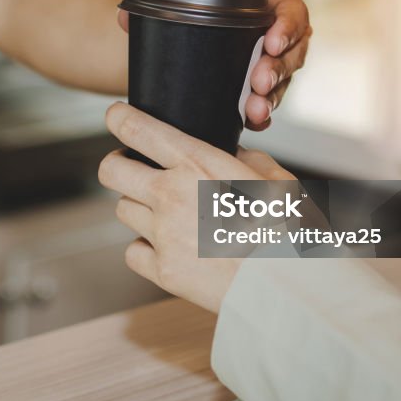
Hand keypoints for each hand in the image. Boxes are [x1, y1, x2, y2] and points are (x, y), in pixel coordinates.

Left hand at [98, 102, 295, 312]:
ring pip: (123, 210)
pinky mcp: (163, 270)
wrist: (288, 284)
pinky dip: (146, 249)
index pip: (136, 129)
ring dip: (139, 208)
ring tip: (166, 215)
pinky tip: (168, 248)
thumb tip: (229, 152)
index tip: (116, 116)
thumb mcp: (275, 179)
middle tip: (131, 169)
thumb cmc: (289, 230)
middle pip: (110, 170)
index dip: (119, 118)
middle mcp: (171, 194)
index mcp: (197, 164)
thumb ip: (245, 158)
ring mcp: (163, 234)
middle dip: (117, 165)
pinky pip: (133, 252)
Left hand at [117, 0, 310, 130]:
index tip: (272, 41)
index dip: (288, 25)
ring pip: (284, 79)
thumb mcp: (181, 0)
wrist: (189, 32)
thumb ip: (153, 7)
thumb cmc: (193, 7)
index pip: (290, 7)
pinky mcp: (264, 85)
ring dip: (272, 96)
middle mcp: (278, 28)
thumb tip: (124, 18)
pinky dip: (263, 114)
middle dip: (277, 68)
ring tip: (254, 109)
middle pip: (292, 49)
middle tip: (258, 83)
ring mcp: (275, 59)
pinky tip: (252, 123)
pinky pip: (270, 101)